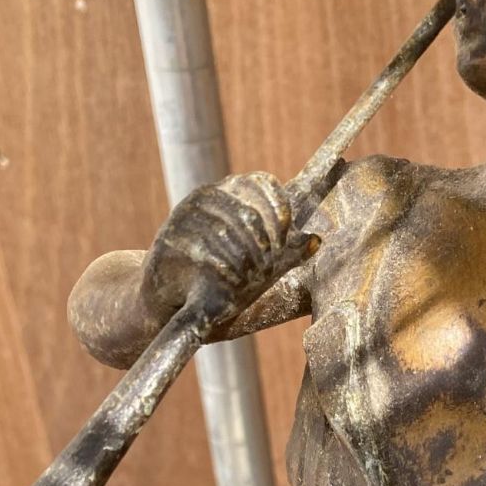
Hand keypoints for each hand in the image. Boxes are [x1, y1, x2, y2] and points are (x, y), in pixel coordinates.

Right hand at [141, 172, 311, 327]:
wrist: (168, 300)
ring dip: (246, 263)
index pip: (264, 185)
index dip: (280, 214)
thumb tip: (316, 240)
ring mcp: (186, 216)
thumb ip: (287, 255)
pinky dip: (224, 272)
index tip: (282, 242)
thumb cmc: (218, 280)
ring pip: (230, 233)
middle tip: (263, 269)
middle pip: (251, 213)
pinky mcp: (170, 239)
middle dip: (265, 247)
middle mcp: (207, 197)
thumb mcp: (259, 268)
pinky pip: (207, 252)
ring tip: (243, 280)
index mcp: (230, 193)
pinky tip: (227, 283)